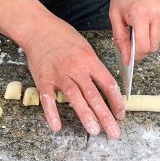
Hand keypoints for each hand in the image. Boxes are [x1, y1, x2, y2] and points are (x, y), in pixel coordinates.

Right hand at [18, 14, 125, 139]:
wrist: (38, 28)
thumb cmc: (62, 36)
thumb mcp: (85, 47)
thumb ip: (94, 67)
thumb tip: (106, 86)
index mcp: (89, 60)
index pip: (108, 84)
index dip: (116, 101)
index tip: (121, 114)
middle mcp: (76, 68)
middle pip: (94, 95)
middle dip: (106, 116)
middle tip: (114, 132)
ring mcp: (59, 75)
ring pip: (75, 98)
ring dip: (86, 116)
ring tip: (94, 131)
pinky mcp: (43, 79)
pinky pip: (48, 99)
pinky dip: (52, 113)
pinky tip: (57, 126)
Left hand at [109, 0, 159, 64]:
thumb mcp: (115, 14)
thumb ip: (120, 38)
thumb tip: (127, 58)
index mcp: (140, 14)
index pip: (143, 47)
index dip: (136, 53)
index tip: (131, 52)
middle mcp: (157, 13)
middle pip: (153, 46)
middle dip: (143, 43)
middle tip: (135, 31)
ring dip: (150, 33)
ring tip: (143, 17)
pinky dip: (158, 25)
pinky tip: (152, 13)